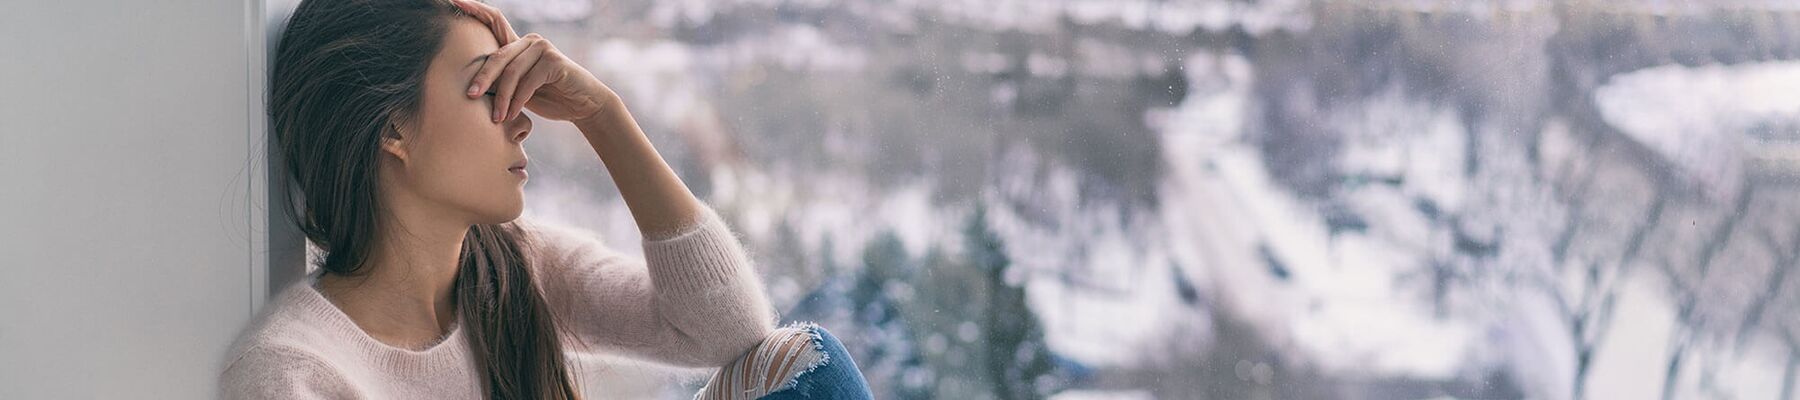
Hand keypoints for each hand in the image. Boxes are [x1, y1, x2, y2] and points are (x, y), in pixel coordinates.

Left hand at [452, 0, 617, 122]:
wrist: (582, 105)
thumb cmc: (548, 97)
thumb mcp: (519, 89)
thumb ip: (502, 81)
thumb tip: (471, 87)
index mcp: (518, 44)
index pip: (494, 20)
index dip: (474, 8)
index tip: (453, 0)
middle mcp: (530, 41)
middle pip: (498, 55)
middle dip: (482, 77)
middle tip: (470, 96)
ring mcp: (543, 48)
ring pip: (512, 72)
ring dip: (502, 98)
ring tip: (496, 118)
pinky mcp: (554, 61)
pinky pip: (528, 82)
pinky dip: (517, 101)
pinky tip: (511, 115)